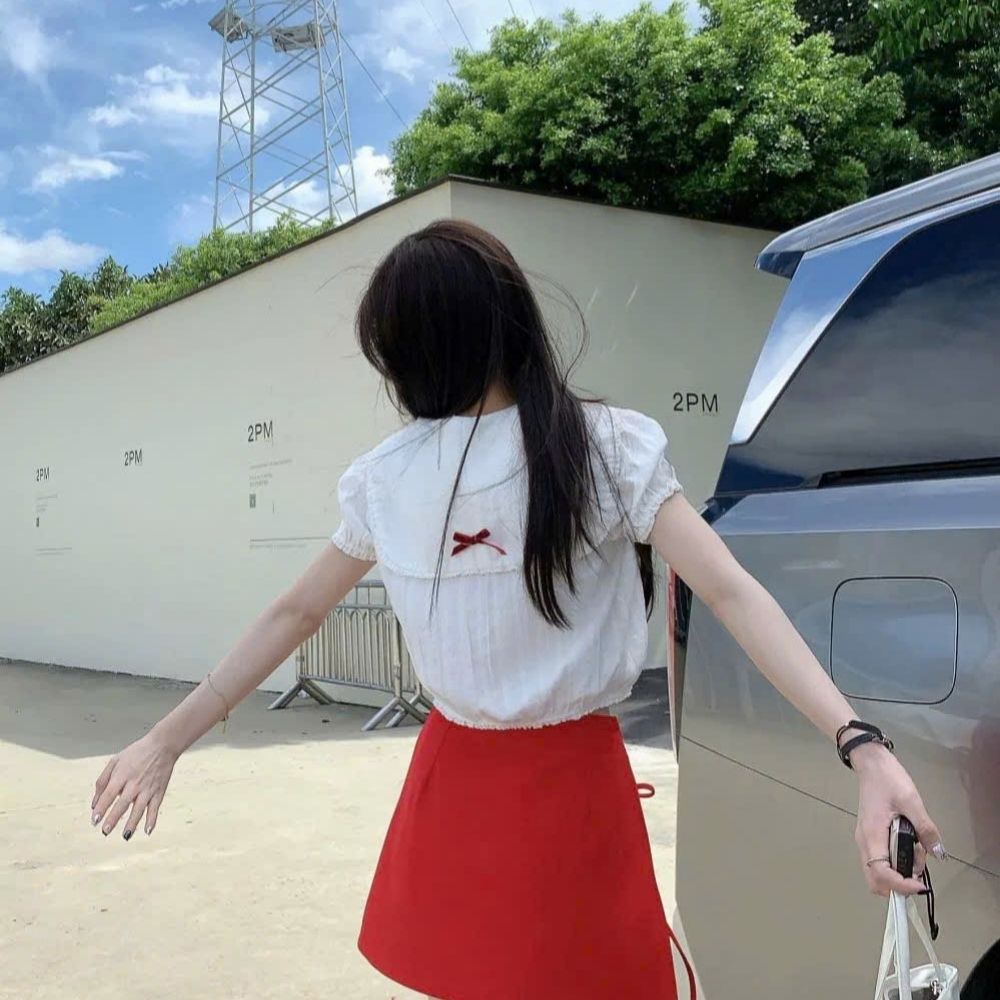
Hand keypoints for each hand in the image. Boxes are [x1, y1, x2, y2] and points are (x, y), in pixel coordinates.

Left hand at [90, 730, 178, 838]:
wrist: (162, 745)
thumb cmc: (136, 753)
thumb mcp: (115, 761)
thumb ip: (102, 781)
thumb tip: (94, 803)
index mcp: (122, 775)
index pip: (109, 795)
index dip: (101, 808)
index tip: (94, 820)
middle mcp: (135, 783)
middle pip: (122, 804)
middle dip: (113, 819)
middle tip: (105, 831)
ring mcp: (148, 788)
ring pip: (139, 809)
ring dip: (132, 823)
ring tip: (125, 836)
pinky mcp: (159, 791)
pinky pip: (155, 807)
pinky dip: (152, 819)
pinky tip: (147, 831)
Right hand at [852, 742, 944, 896]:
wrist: (871, 764)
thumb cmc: (888, 780)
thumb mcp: (912, 802)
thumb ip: (925, 829)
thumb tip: (938, 853)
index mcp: (872, 835)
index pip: (881, 874)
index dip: (901, 886)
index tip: (921, 884)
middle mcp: (865, 842)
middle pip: (874, 880)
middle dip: (898, 885)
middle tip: (918, 868)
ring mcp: (865, 839)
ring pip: (877, 872)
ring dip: (899, 872)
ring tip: (917, 849)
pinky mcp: (870, 836)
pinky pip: (880, 860)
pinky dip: (896, 863)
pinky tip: (910, 845)